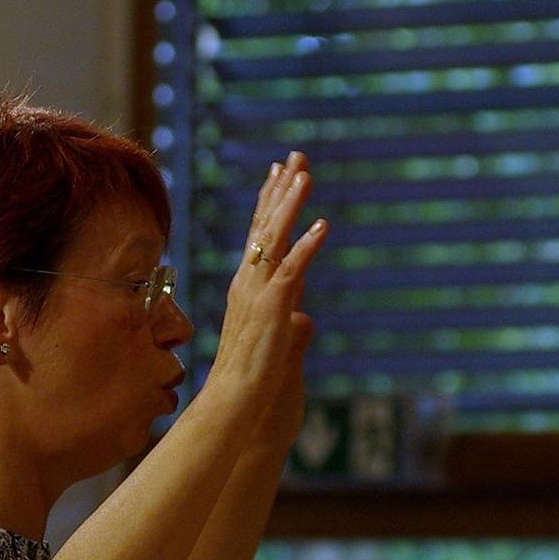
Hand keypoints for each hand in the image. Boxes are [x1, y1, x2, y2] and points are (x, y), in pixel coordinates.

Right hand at [204, 152, 328, 448]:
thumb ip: (293, 328)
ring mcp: (258, 295)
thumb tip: (305, 320)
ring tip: (305, 174)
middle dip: (281, 190)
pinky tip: (323, 226)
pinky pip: (291, 272)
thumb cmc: (254, 383)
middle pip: (266, 228)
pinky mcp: (272, 310)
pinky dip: (306, 248)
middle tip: (295, 156)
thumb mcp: (280, 347)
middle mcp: (250, 285)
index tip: (281, 174)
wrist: (235, 403)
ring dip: (291, 206)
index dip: (272, 204)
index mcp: (250, 290)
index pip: (262, 239)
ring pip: (275, 241)